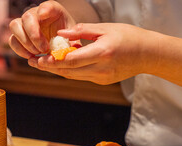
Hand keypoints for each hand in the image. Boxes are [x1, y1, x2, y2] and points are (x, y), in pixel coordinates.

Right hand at [8, 1, 76, 57]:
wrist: (61, 45)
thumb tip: (64, 45)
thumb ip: (72, 41)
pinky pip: (12, 40)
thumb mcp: (75, 38)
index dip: (44, 9)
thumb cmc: (69, 39)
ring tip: (37, 53)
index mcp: (53, 11)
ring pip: (15, 26)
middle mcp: (36, 14)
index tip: (43, 14)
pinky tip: (31, 57)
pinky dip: (20, 50)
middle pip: (27, 17)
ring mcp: (25, 24)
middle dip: (34, 34)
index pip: (47, 6)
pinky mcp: (19, 36)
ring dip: (25, 42)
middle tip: (44, 49)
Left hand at [27, 23, 151, 84]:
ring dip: (58, 71)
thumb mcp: (106, 28)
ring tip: (43, 64)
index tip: (38, 59)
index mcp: (102, 53)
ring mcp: (102, 78)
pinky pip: (82, 77)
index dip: (52, 61)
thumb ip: (82, 31)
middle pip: (68, 72)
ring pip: (73, 76)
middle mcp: (101, 69)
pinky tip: (62, 64)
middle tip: (33, 62)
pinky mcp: (103, 81)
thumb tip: (62, 34)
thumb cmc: (129, 37)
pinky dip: (70, 71)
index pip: (70, 61)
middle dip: (49, 68)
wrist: (148, 54)